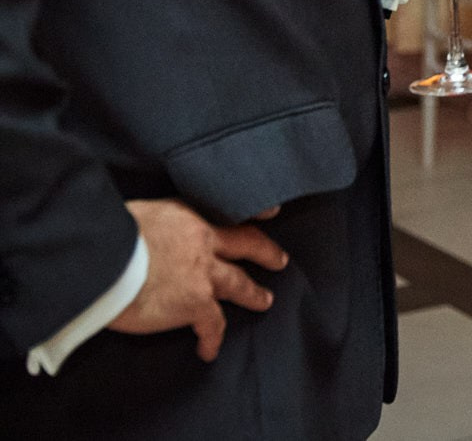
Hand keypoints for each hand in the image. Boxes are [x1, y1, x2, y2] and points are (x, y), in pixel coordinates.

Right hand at [109, 199, 286, 361]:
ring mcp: (203, 274)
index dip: (251, 213)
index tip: (272, 212)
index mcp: (187, 217)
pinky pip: (213, 325)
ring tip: (264, 301)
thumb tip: (139, 232)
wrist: (102, 262)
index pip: (225, 210)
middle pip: (245, 245)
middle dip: (266, 253)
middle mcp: (203, 242)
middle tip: (280, 260)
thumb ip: (151, 224)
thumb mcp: (136, 213)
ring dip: (253, 294)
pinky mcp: (195, 304)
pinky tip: (208, 350)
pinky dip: (212, 338)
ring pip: (239, 284)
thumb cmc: (106, 236)